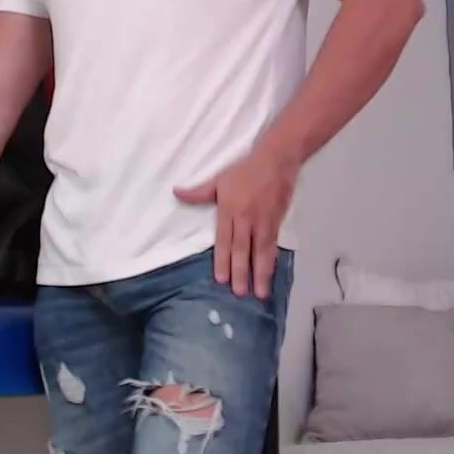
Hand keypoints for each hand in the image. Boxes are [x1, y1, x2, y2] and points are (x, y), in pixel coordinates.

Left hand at [174, 146, 297, 298]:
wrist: (276, 160)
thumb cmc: (245, 170)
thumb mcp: (219, 180)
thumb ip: (199, 193)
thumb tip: (176, 192)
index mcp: (230, 210)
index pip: (225, 240)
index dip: (223, 260)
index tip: (221, 280)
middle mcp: (247, 219)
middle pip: (243, 250)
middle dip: (241, 273)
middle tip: (240, 293)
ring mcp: (263, 222)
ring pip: (261, 252)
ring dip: (260, 273)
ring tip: (260, 293)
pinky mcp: (277, 222)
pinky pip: (273, 246)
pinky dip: (272, 262)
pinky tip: (270, 274)